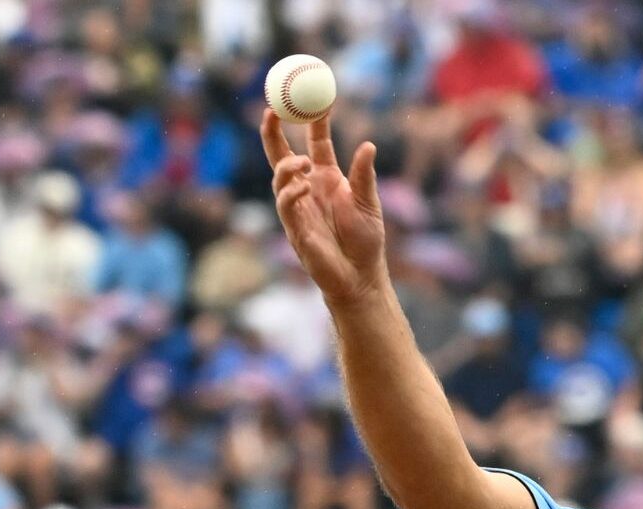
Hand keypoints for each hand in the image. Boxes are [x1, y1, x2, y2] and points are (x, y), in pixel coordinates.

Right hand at [259, 108, 386, 306]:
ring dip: (287, 165)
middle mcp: (308, 189)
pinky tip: (303, 186)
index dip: (312, 120)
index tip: (314, 97)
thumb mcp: (369, 202)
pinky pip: (285, 205)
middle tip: (272, 109)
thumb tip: (368, 146)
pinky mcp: (295, 228)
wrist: (361, 277)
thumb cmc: (365, 241)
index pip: (315, 142)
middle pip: (282, 154)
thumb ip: (365, 175)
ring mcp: (298, 208)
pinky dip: (291, 192)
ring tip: (303, 162)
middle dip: (273, 132)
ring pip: (279, 178)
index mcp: (327, 178)